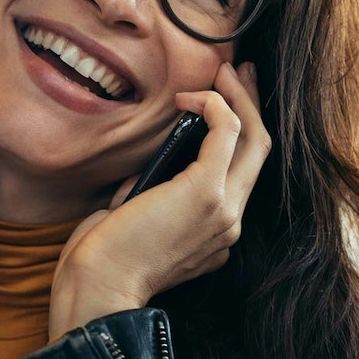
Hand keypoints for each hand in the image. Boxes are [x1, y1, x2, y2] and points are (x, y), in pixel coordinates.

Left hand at [47, 61, 271, 340]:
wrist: (98, 288)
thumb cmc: (104, 259)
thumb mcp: (137, 224)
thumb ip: (153, 199)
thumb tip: (149, 174)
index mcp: (216, 234)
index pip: (242, 175)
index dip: (240, 133)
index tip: (226, 101)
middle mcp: (230, 223)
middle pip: (259, 151)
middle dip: (252, 105)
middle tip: (242, 72)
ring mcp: (224, 209)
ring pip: (253, 138)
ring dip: (239, 98)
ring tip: (224, 70)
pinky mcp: (207, 192)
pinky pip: (226, 132)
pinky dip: (214, 105)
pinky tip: (190, 96)